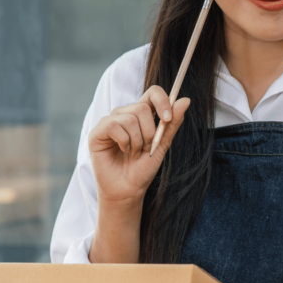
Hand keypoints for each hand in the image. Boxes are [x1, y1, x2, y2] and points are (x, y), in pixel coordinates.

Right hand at [89, 87, 191, 208]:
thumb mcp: (162, 144)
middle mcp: (124, 114)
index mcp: (141, 115)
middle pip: (142, 108)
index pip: (152, 93)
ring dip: (136, 141)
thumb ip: (172, 123)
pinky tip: (122, 151)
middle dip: (149, 133)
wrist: (129, 189)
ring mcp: (109, 121)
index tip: (168, 119)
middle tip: (145, 148)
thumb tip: (186, 100)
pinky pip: (114, 126)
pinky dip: (123, 142)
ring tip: (133, 153)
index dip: (162, 101)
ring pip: (129, 118)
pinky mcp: (97, 132)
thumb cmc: (143, 168)